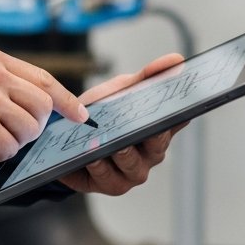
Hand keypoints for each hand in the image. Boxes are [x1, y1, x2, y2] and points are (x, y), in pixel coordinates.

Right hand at [0, 47, 88, 163]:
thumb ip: (0, 83)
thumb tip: (37, 107)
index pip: (43, 78)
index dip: (66, 100)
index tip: (79, 114)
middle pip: (42, 106)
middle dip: (32, 128)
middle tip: (9, 135)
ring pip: (29, 130)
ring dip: (11, 143)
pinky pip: (9, 149)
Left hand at [57, 52, 185, 195]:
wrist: (65, 133)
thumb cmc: (102, 112)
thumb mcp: (122, 90)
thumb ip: (147, 76)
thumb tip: (176, 60)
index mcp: (158, 132)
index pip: (175, 125)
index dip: (178, 118)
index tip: (180, 110)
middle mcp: (148, 156)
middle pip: (156, 149)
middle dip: (150, 138)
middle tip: (142, 129)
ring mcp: (129, 173)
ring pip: (131, 166)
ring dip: (120, 153)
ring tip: (110, 143)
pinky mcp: (106, 184)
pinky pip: (105, 178)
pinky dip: (98, 166)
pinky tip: (91, 156)